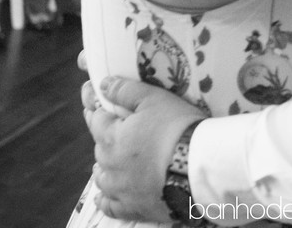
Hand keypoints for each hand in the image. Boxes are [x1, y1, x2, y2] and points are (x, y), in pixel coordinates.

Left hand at [86, 77, 204, 221]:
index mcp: (111, 136)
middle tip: (116, 131)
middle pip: (99, 148)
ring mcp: (120, 188)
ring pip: (102, 177)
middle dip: (105, 138)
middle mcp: (109, 164)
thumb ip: (126, 90)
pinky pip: (111, 206)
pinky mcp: (133, 207)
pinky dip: (106, 200)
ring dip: (104, 167)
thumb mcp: (154, 99)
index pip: (95, 119)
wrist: (198, 167)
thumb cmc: (176, 128)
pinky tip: (104, 197)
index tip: (93, 102)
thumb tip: (103, 85)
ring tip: (112, 161)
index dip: (95, 108)